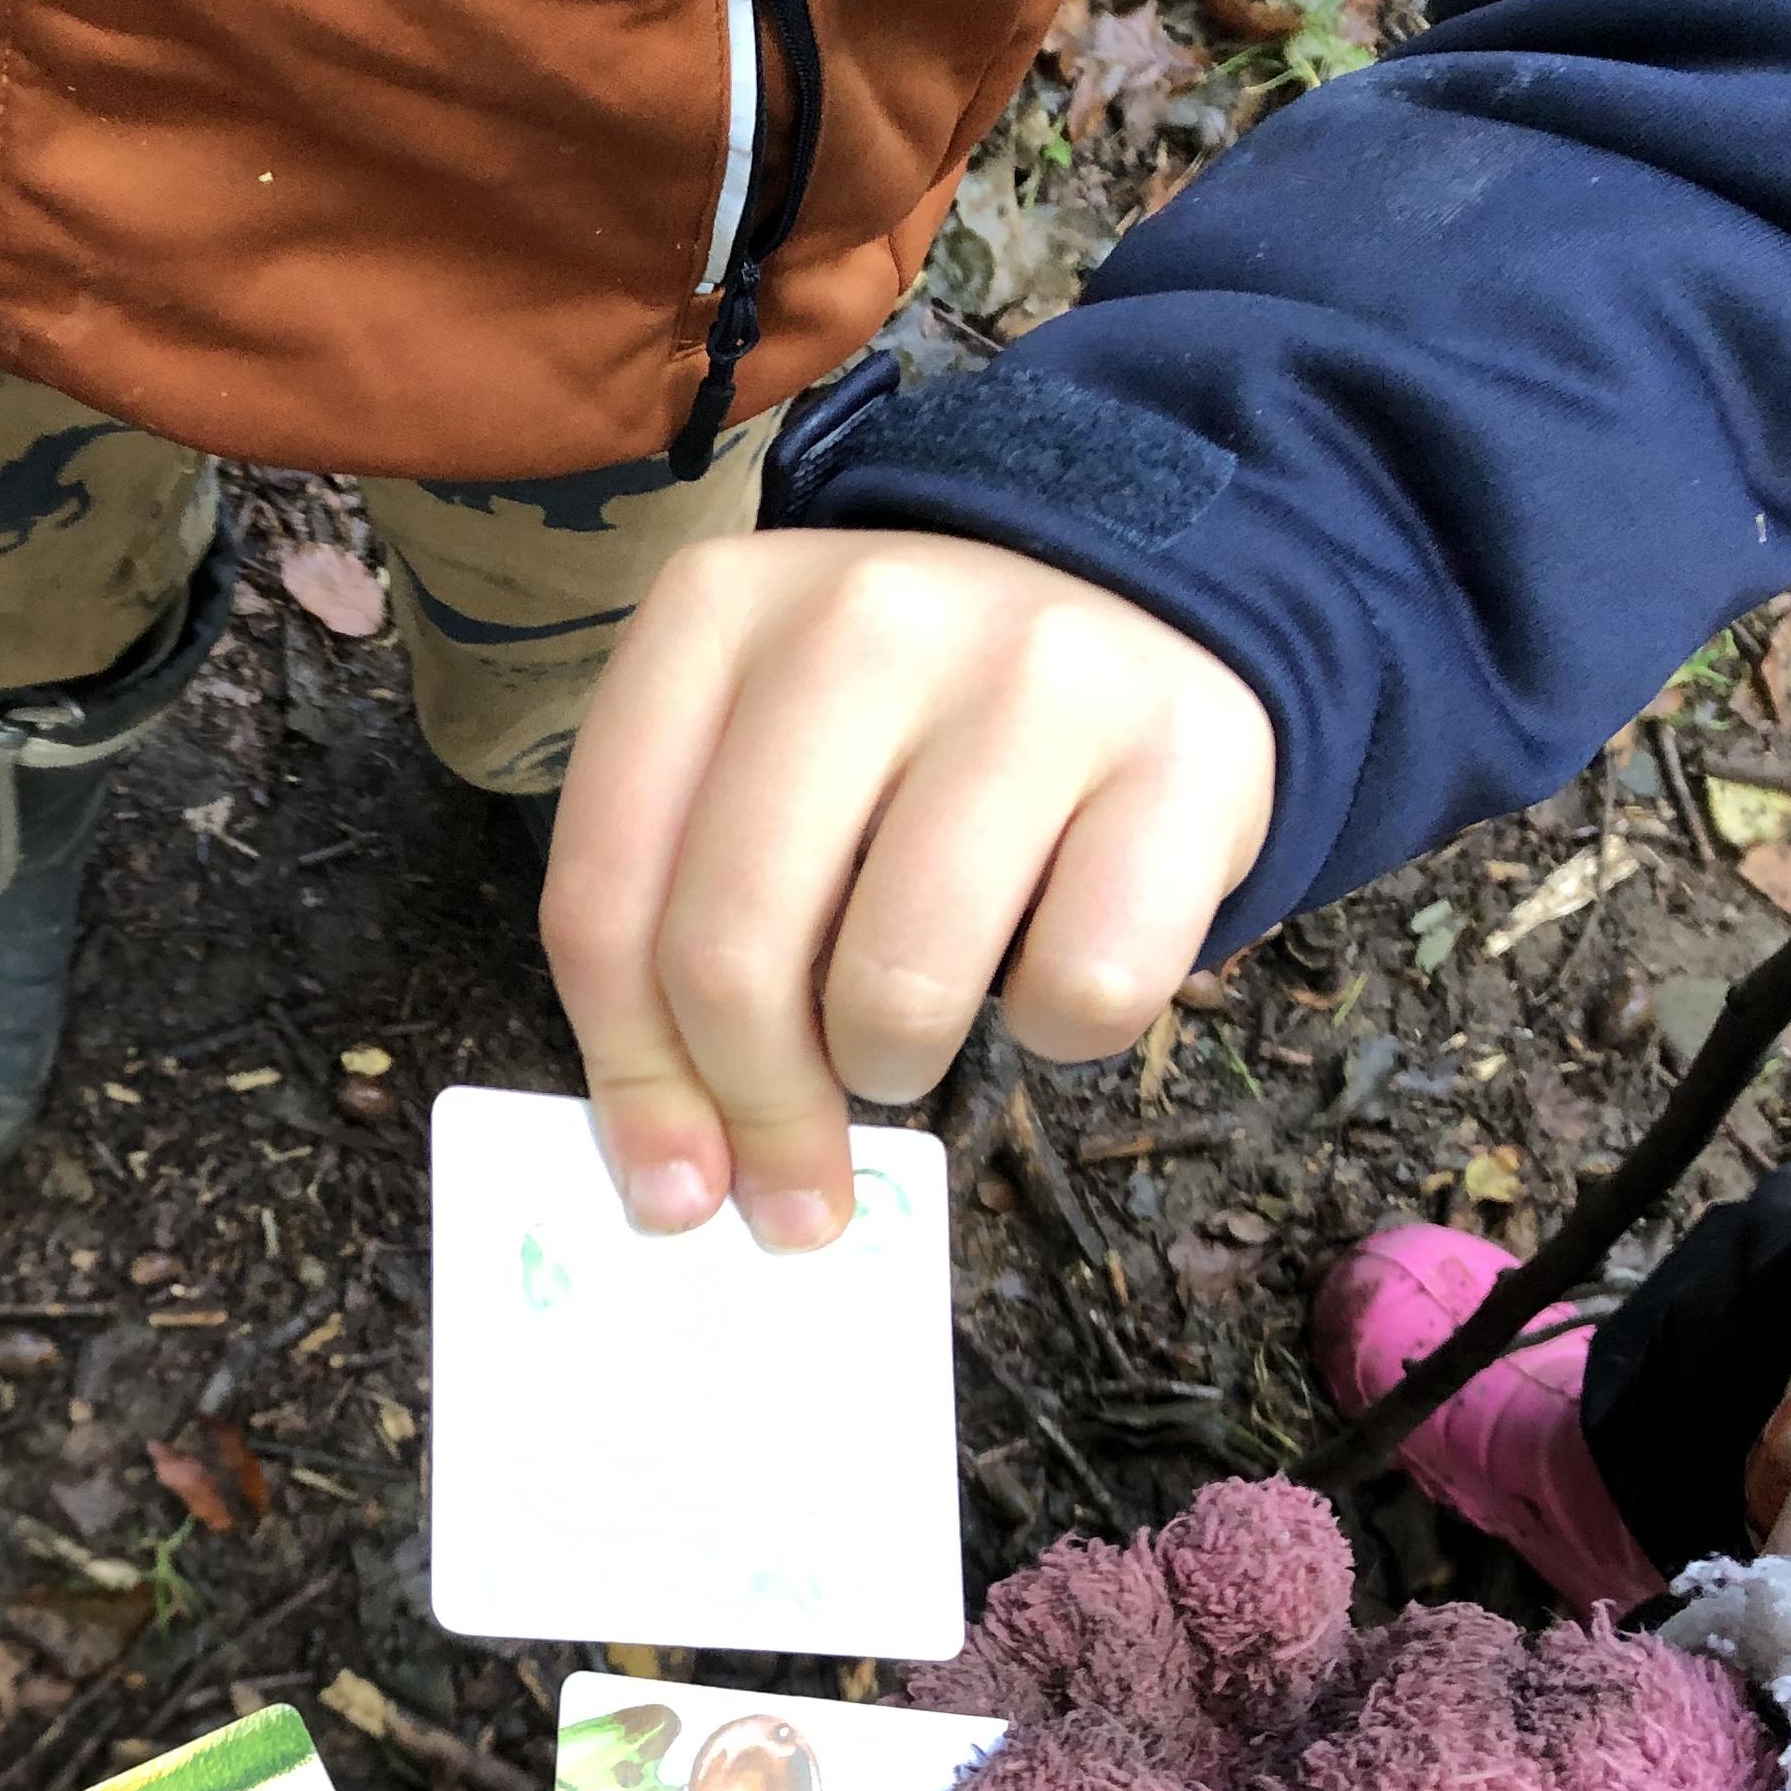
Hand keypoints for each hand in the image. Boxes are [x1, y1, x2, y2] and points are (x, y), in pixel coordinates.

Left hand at [546, 530, 1273, 1247]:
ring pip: (899, 987)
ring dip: (893, 1067)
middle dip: (757, 1111)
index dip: (630, 1078)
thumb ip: (684, 930)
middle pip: (732, 952)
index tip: (672, 1190)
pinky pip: (1084, 989)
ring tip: (912, 1032)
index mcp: (715, 615)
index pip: (605, 897)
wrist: (1141, 600)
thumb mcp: (764, 774)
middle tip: (799, 1181)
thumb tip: (675, 1182)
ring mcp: (1032, 676)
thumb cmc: (912, 734)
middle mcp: (862, 619)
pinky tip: (1055, 960)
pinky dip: (1061, 1032)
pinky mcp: (1186, 750)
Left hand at [905, 1479, 1766, 1790]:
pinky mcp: (1298, 1686)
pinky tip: (1290, 1569)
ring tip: (1208, 1592)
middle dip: (1034, 1690)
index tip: (910, 1762)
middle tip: (1060, 1619)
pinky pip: (1215, 1603)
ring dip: (1134, 1610)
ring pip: (1101, 1670)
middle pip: (1013, 1789)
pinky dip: (1241, 1566)